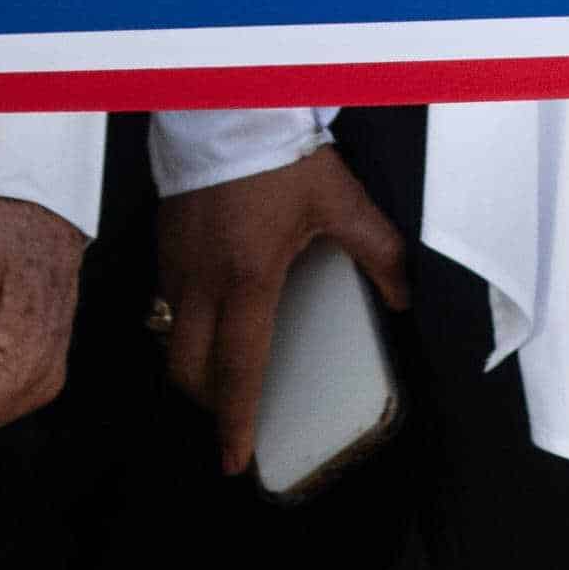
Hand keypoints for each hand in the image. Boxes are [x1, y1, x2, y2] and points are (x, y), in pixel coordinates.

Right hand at [157, 147, 410, 474]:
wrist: (226, 108)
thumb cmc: (281, 155)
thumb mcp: (341, 201)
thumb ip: (378, 251)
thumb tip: (405, 296)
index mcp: (247, 279)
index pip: (238, 368)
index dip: (235, 421)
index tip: (234, 461)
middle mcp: (201, 281)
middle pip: (189, 368)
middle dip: (209, 402)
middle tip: (232, 416)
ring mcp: (175, 264)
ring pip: (172, 338)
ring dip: (194, 366)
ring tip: (223, 374)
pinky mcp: (163, 245)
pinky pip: (166, 303)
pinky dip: (184, 325)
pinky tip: (210, 316)